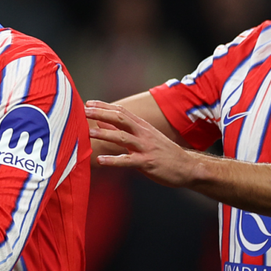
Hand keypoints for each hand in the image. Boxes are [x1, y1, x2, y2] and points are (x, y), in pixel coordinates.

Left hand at [86, 100, 200, 186]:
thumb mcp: (144, 137)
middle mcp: (143, 134)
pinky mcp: (147, 163)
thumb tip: (101, 123)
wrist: (187, 167)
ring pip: (122, 138)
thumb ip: (124, 130)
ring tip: (87, 133)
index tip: (87, 103)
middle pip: (120, 119)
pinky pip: (128, 161)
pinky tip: (100, 160)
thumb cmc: (162, 152)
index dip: (103, 106)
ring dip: (104, 135)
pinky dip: (113, 160)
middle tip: (83, 111)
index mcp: (142, 126)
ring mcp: (145, 148)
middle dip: (101, 114)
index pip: (120, 111)